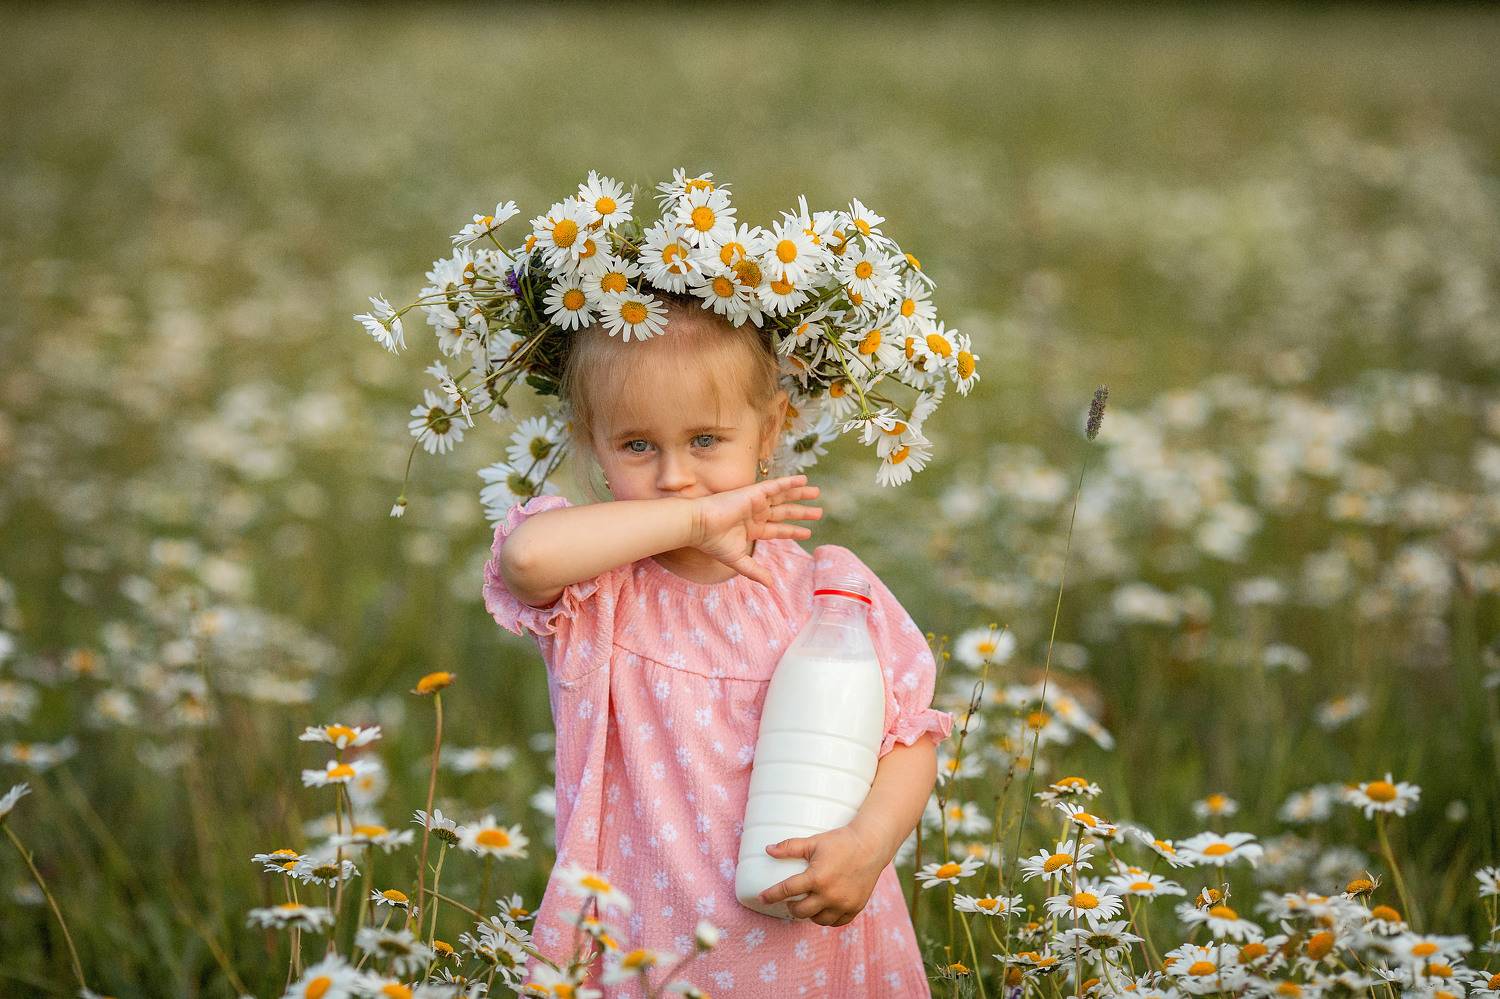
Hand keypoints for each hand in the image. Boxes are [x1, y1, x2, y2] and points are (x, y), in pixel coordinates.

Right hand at [688, 474, 821, 586]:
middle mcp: (756, 514)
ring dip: (800, 495)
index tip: (808, 533)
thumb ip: (755, 571)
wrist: (700, 526)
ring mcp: (756, 502)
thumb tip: (770, 585)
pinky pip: (776, 485)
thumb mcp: (738, 560)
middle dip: (802, 512)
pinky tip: (804, 480)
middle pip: (784, 512)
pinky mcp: (754, 492)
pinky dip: (790, 482)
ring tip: (817, 493)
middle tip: (819, 513)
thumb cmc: (714, 542)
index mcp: (752, 529)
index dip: (793, 531)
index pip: (778, 530)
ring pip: (783, 497)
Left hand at [757, 824, 887, 925]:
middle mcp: (830, 895)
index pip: (787, 891)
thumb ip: (790, 847)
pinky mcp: (855, 908)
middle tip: (791, 900)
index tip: (762, 898)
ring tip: (808, 904)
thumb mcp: (814, 841)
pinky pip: (836, 922)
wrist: (871, 846)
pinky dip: (827, 918)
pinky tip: (823, 909)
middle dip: (791, 907)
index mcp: (817, 878)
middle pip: (801, 911)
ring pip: (818, 920)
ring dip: (810, 914)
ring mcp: (843, 904)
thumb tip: (768, 849)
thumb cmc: (840, 841)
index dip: (771, 895)